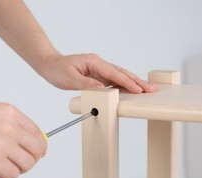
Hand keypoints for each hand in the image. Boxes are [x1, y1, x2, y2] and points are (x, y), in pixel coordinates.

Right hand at [0, 101, 46, 177]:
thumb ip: (8, 125)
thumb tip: (24, 143)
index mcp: (11, 113)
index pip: (39, 134)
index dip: (37, 147)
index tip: (30, 153)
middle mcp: (11, 127)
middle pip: (38, 150)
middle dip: (31, 159)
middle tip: (18, 163)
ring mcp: (3, 143)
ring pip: (28, 164)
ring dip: (18, 169)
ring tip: (4, 167)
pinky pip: (13, 174)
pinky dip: (6, 176)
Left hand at [40, 53, 156, 92]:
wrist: (50, 65)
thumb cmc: (58, 70)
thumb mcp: (70, 79)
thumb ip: (87, 84)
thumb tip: (103, 90)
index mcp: (93, 62)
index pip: (114, 72)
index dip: (127, 82)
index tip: (138, 89)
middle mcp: (99, 64)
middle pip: (121, 73)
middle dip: (137, 81)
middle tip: (151, 88)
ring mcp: (99, 70)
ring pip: (120, 76)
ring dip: (133, 83)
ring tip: (147, 89)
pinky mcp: (98, 76)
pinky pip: (114, 81)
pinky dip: (124, 85)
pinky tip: (132, 90)